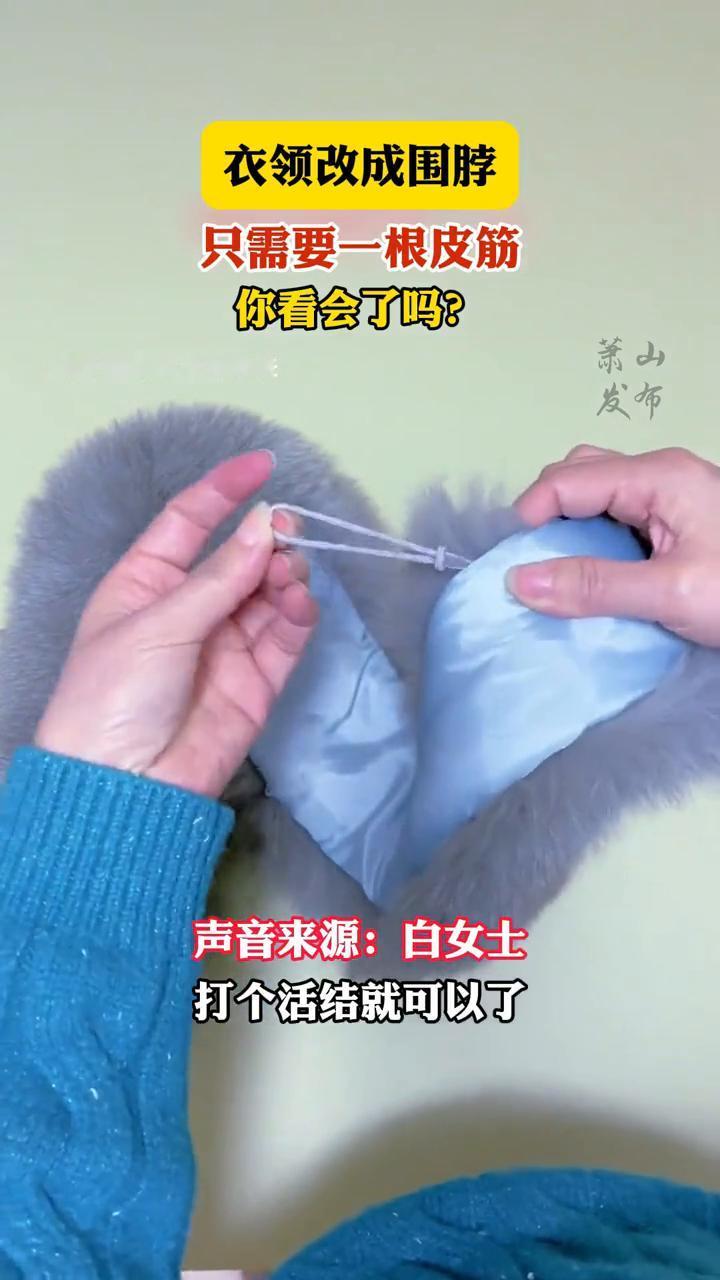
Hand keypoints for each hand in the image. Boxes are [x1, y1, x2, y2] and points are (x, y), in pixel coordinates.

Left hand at [35, 452, 317, 796]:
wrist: (125, 787)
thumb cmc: (114, 695)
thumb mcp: (158, 625)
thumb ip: (219, 578)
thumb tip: (267, 527)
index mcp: (145, 584)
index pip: (188, 522)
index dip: (223, 490)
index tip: (264, 465)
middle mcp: (188, 609)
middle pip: (238, 557)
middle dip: (267, 540)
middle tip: (289, 532)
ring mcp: (224, 645)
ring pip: (268, 594)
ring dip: (285, 577)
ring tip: (290, 576)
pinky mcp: (256, 681)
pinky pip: (284, 637)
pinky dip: (298, 616)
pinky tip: (300, 603)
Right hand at [507, 444, 719, 645]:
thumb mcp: (670, 593)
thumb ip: (595, 586)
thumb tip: (518, 581)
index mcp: (657, 476)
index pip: (566, 480)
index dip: (530, 517)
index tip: (512, 566)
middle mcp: (659, 473)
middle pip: (578, 475)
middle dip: (546, 516)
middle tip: (535, 566)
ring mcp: (670, 494)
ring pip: (596, 494)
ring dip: (570, 528)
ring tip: (562, 572)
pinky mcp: (677, 519)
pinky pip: (617, 515)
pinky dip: (594, 538)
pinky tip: (594, 573)